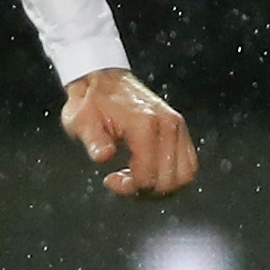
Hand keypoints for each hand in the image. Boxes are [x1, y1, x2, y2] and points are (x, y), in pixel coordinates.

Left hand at [60, 68, 195, 197]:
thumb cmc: (91, 102)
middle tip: (122, 181)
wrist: (103, 80)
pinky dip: (171, 174)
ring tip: (137, 177)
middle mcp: (168, 125)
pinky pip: (188, 163)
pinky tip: (149, 169)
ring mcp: (177, 126)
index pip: (148, 176)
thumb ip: (93, 141)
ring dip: (161, 185)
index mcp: (144, 124)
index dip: (129, 188)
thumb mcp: (80, 121)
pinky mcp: (179, 128)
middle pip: (169, 181)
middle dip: (145, 190)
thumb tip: (103, 156)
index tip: (110, 180)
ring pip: (184, 175)